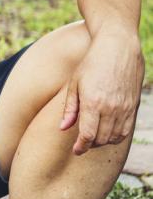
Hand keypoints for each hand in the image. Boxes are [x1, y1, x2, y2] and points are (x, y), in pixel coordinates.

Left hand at [60, 29, 144, 155]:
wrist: (118, 47)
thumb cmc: (91, 63)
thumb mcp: (74, 83)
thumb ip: (70, 109)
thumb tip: (63, 128)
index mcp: (93, 102)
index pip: (88, 135)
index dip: (81, 147)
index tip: (76, 150)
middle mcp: (111, 108)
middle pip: (101, 139)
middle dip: (90, 144)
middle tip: (82, 143)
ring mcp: (125, 107)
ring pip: (115, 137)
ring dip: (103, 141)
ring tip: (94, 137)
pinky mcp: (133, 105)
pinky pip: (126, 129)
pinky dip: (117, 136)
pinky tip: (108, 132)